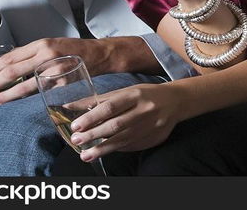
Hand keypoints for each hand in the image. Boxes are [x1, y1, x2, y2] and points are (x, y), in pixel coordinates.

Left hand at [0, 37, 113, 104]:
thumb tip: (9, 62)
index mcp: (41, 44)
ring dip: (7, 94)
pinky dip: (25, 97)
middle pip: (13, 70)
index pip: (11, 57)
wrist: (99, 54)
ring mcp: (55, 70)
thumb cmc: (74, 49)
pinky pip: (40, 91)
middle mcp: (47, 55)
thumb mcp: (51, 44)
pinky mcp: (63, 82)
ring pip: (25, 85)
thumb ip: (32, 52)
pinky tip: (17, 100)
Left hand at [69, 83, 183, 160]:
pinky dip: (116, 149)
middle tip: (76, 140)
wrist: (175, 102)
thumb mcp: (125, 92)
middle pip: (115, 125)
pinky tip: (104, 152)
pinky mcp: (153, 138)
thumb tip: (70, 106)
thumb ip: (99, 100)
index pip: (110, 107)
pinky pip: (131, 146)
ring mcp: (150, 126)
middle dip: (93, 135)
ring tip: (85, 155)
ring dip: (102, 149)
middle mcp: (144, 110)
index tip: (76, 126)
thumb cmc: (146, 94)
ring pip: (123, 140)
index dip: (91, 117)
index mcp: (135, 95)